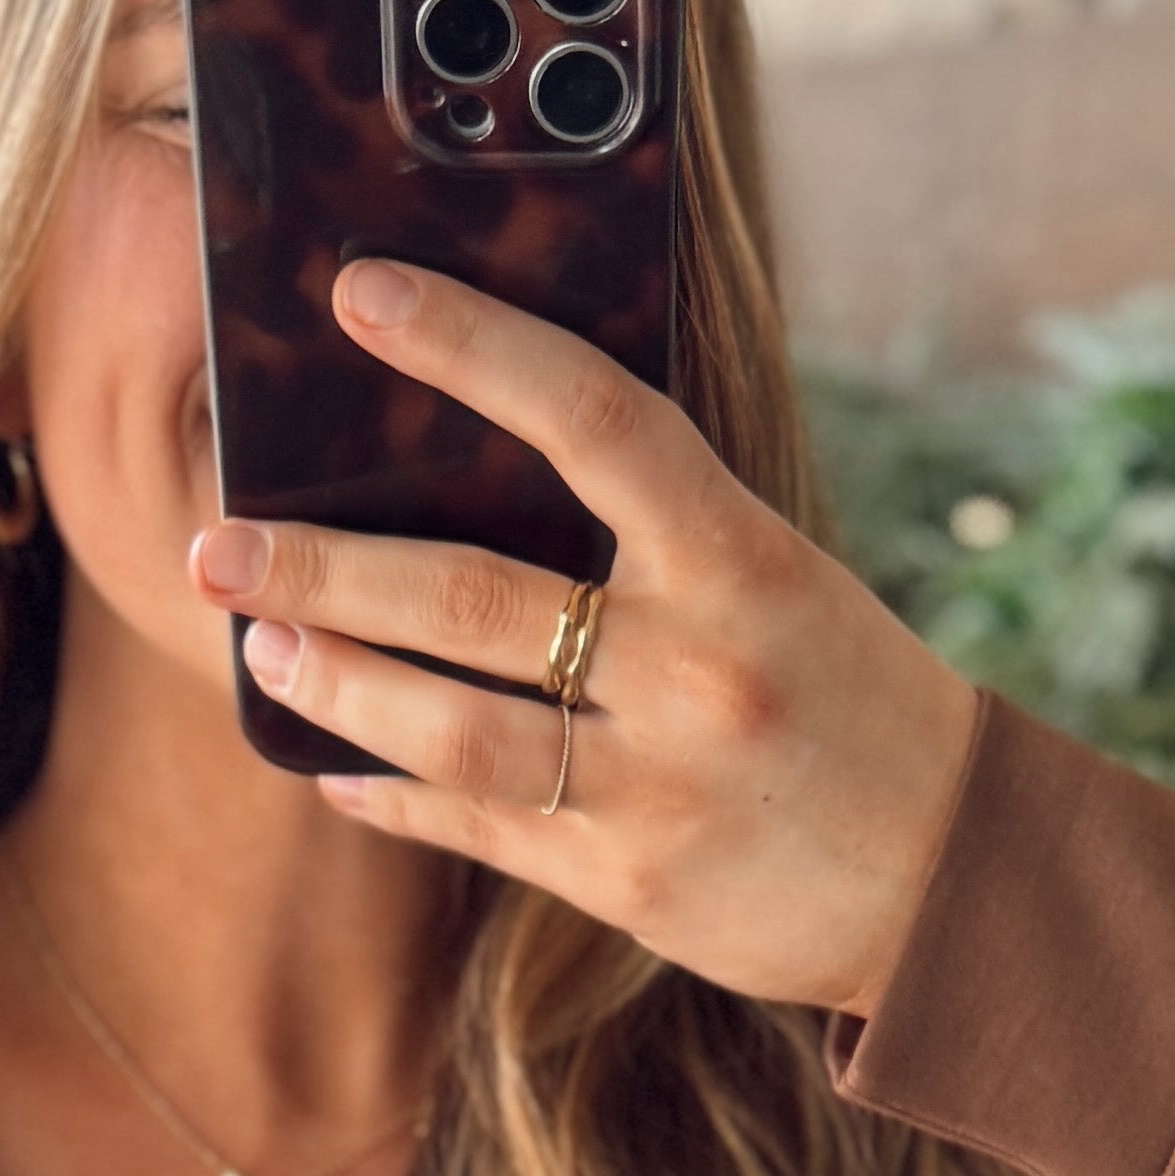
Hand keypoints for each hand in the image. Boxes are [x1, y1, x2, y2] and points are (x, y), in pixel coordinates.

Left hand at [184, 258, 985, 1022]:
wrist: (954, 877)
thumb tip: (485, 461)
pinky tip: (328, 765)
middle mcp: (697, 668)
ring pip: (453, 726)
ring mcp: (657, 784)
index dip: (473, 344)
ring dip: (336, 682)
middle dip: (327, 567)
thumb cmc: (851, 696)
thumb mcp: (780, 580)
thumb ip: (657, 529)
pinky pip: (478, 825)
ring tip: (260, 644)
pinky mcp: (629, 883)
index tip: (362, 292)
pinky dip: (391, 792)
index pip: (594, 416)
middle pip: (474, 597)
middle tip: (220, 541)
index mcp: (744, 559)